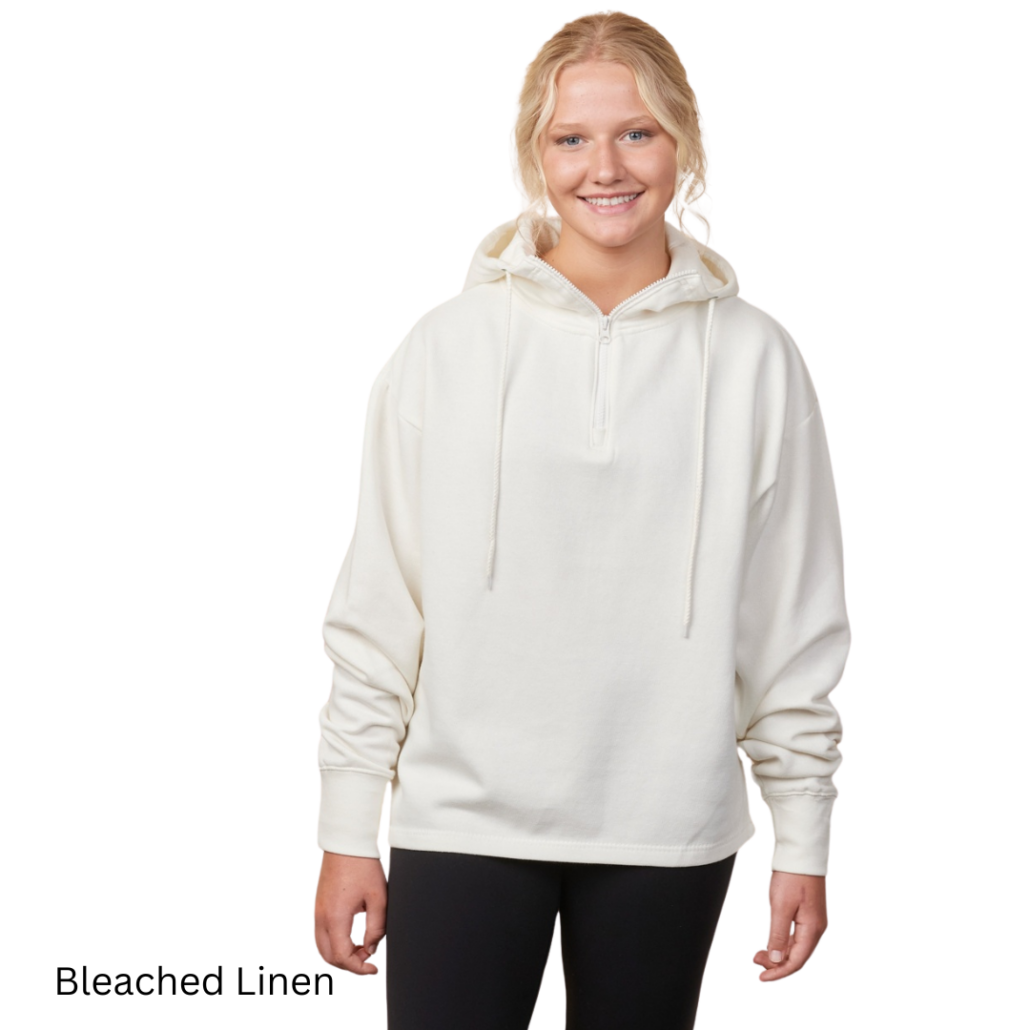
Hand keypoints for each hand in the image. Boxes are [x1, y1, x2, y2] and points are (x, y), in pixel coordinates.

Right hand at [314, 851, 387, 975]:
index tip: (373, 968)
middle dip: (348, 964)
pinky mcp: (319, 905)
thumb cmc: (363, 866)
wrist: (346, 843)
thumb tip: (371, 948)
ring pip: (323, 947)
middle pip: (329, 956)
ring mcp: (318, 911)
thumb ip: (377, 928)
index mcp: (335, 917)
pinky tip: (352, 937)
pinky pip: (322, 934)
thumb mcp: (378, 898)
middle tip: (368, 960)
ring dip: (340, 954)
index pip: (342, 956)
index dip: (359, 968)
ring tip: (361, 949)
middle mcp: (322, 917)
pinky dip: (335, 943)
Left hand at [753, 870, 827, 980]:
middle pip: (798, 956)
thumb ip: (778, 935)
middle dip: (777, 964)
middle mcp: (817, 929)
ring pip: (797, 947)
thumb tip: (777, 961)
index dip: (779, 972)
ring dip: (779, 954)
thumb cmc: (792, 877)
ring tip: (759, 954)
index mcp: (812, 930)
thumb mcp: (781, 907)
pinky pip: (797, 937)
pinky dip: (784, 943)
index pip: (797, 961)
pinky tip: (773, 943)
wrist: (801, 854)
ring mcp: (814, 921)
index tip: (761, 977)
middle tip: (756, 961)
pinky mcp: (809, 914)